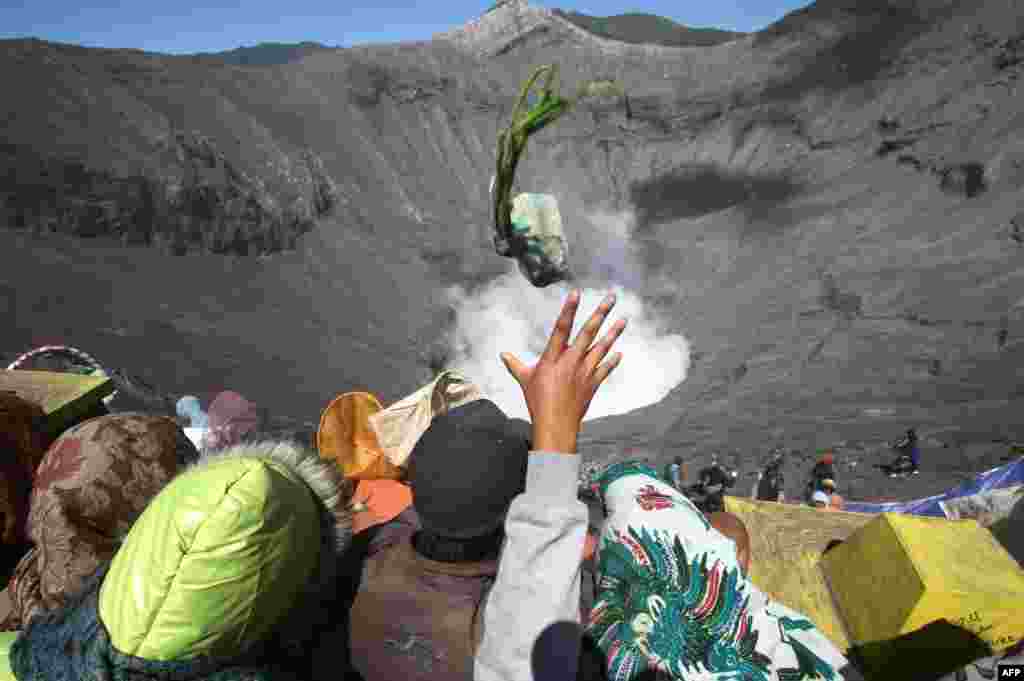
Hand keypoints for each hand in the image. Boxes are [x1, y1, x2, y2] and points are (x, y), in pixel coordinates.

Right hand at [502, 289, 626, 453]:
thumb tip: (502, 355)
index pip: (561, 328)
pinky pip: (604, 369)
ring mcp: (584, 372)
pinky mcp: (592, 384)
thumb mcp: (524, 380)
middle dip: (600, 314)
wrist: (555, 424)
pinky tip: (619, 353)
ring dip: (613, 333)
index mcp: (552, 358)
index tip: (576, 293)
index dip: (569, 310)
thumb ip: (515, 364)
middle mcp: (571, 361)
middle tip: (611, 298)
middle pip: (588, 333)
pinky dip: (612, 361)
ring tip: (623, 319)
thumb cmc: (537, 401)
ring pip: (602, 348)